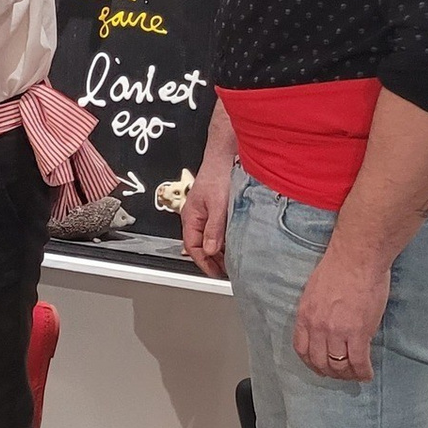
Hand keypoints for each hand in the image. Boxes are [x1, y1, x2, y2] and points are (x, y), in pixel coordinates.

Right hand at [180, 160, 231, 278]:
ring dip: (219, 250)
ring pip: (209, 238)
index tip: (216, 274)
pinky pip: (217, 230)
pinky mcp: (217, 208)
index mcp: (191, 216)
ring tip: (233, 260)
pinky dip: (225, 240)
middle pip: (200, 245)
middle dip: (212, 260)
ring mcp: (206, 212)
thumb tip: (210, 250)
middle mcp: (196, 216)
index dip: (204, 263)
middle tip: (227, 272)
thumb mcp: (218, 204)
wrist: (226, 154)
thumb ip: (214, 228)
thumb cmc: (218, 174)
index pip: (192, 247)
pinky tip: (236, 242)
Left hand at [294, 252, 389, 380]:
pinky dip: (363, 372)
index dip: (311, 363)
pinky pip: (358, 362)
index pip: (302, 349)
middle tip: (341, 374)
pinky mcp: (358, 333)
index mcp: (305, 315)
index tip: (320, 367)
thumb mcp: (316, 291)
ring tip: (356, 374)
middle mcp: (317, 326)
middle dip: (331, 372)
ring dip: (348, 375)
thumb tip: (329, 328)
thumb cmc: (340, 267)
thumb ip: (318, 312)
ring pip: (339, 365)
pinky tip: (367, 373)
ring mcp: (337, 331)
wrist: (357, 258)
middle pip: (320, 361)